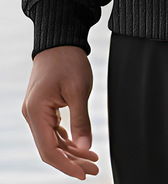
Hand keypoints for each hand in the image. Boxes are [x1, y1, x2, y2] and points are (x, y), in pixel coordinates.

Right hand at [22, 45, 98, 179]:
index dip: (66, 165)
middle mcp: (31, 114)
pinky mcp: (43, 107)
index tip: (84, 174)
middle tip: (94, 169)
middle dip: (72, 161)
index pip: (49, 150)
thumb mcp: (79, 90)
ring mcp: (36, 111)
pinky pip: (53, 130)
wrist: (60, 40)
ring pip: (52, 140)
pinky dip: (67, 139)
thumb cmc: (68, 60)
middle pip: (50, 148)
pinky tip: (81, 145)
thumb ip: (81, 121)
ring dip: (71, 151)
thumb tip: (85, 147)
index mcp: (36, 111)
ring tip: (92, 159)